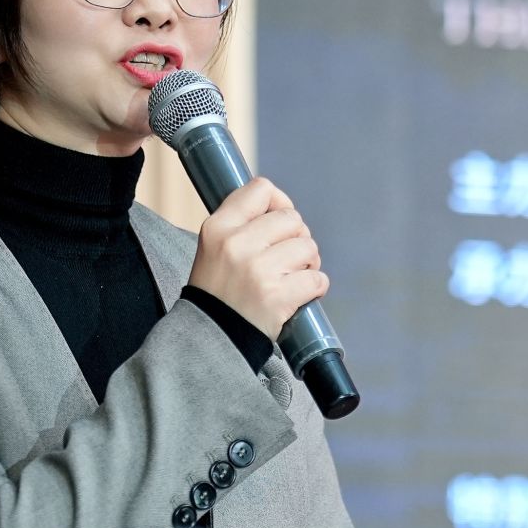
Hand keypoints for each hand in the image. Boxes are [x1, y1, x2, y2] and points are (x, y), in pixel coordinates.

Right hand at [186, 177, 329, 340]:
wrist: (211, 338)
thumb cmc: (219, 290)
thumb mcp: (214, 246)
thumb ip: (243, 223)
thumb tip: (285, 208)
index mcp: (218, 227)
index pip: (261, 189)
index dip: (279, 202)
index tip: (278, 223)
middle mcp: (236, 244)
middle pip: (292, 218)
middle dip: (297, 237)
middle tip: (288, 258)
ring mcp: (257, 270)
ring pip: (308, 247)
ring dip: (309, 263)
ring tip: (292, 277)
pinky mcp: (276, 296)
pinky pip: (317, 279)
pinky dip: (316, 287)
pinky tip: (300, 294)